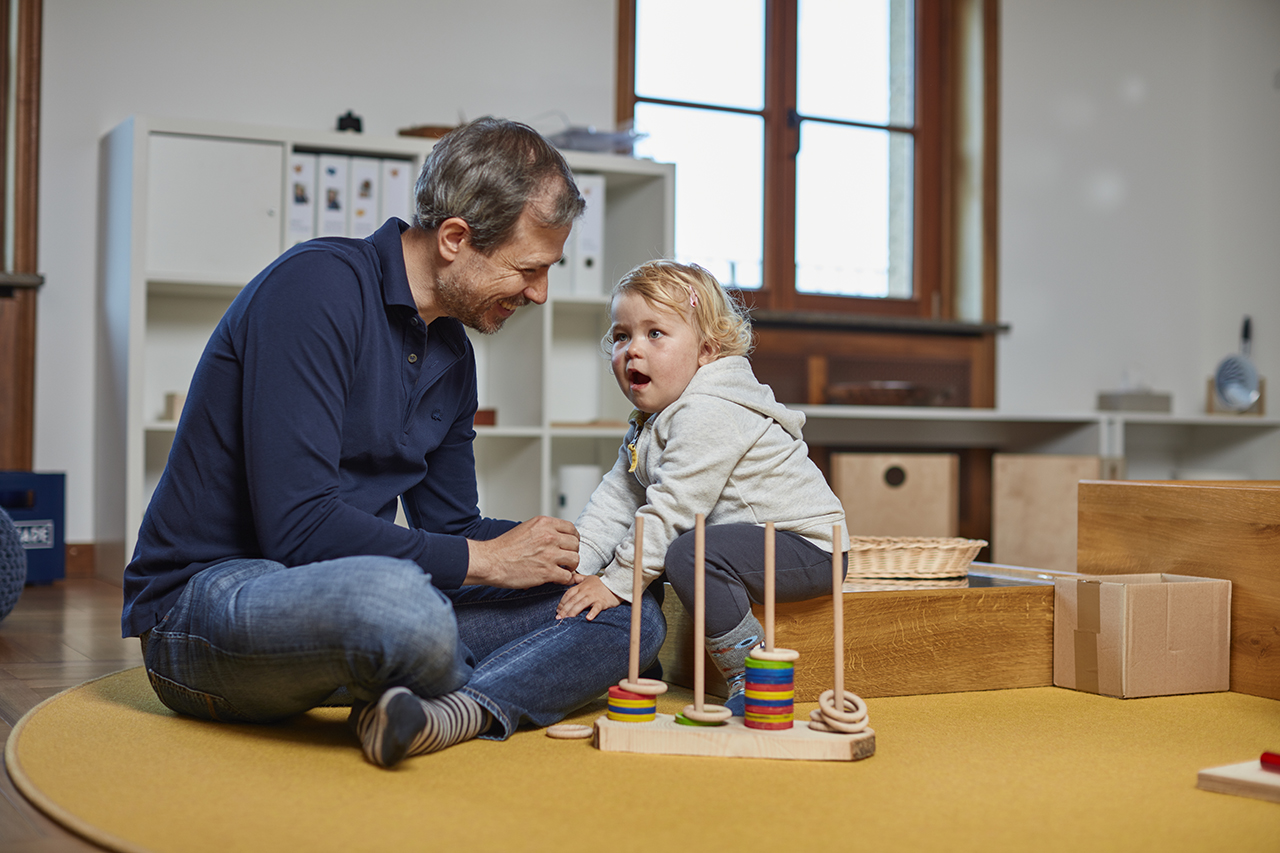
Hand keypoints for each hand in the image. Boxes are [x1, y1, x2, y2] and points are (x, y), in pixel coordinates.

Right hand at [465, 516, 579, 587]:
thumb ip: (544, 531)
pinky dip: (564, 580)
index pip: (571, 529)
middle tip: (565, 559)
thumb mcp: (526, 529)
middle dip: (571, 552)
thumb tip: (558, 537)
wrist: (490, 561)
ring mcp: (550, 554)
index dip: (572, 538)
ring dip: (570, 566)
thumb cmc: (504, 548)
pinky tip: (557, 579)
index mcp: (544, 524)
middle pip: (575, 544)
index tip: (569, 545)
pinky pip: (567, 577)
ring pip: (575, 560)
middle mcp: (549, 536)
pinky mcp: (547, 572)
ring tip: (562, 569)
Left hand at [556, 574, 622, 620]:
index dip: (562, 602)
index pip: (568, 594)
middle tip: (559, 618)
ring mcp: (594, 596)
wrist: (616, 583)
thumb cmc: (601, 583)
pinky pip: (596, 608)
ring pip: (581, 604)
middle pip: (572, 601)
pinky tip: (588, 618)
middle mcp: (586, 591)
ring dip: (573, 612)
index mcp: (581, 586)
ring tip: (568, 619)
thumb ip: (578, 578)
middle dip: (564, 610)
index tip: (558, 610)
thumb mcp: (588, 577)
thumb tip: (569, 577)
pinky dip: (592, 613)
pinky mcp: (602, 602)